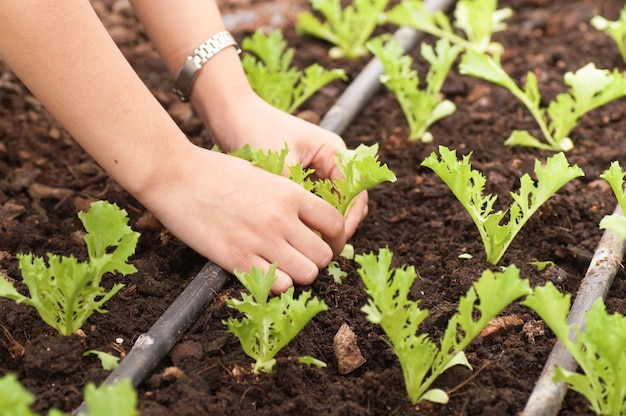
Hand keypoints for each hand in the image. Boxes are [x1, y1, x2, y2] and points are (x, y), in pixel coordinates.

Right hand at [139, 142, 346, 292]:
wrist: (177, 176)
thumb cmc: (216, 172)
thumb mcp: (263, 175)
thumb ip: (287, 197)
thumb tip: (304, 219)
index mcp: (291, 194)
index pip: (336, 223)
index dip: (335, 237)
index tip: (325, 241)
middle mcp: (282, 219)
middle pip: (324, 255)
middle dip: (316, 259)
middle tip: (302, 257)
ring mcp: (261, 241)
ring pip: (307, 274)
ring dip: (299, 273)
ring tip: (283, 266)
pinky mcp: (238, 260)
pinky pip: (278, 286)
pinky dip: (276, 283)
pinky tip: (264, 272)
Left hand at [194, 86, 368, 238]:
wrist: (230, 112)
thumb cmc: (255, 130)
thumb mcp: (280, 165)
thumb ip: (298, 195)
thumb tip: (308, 231)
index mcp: (333, 151)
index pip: (356, 192)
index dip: (349, 220)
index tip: (336, 241)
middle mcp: (330, 159)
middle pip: (348, 200)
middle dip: (339, 225)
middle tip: (324, 249)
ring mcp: (316, 167)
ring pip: (331, 203)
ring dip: (323, 223)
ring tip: (310, 246)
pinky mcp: (300, 175)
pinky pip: (313, 201)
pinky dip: (308, 217)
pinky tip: (297, 233)